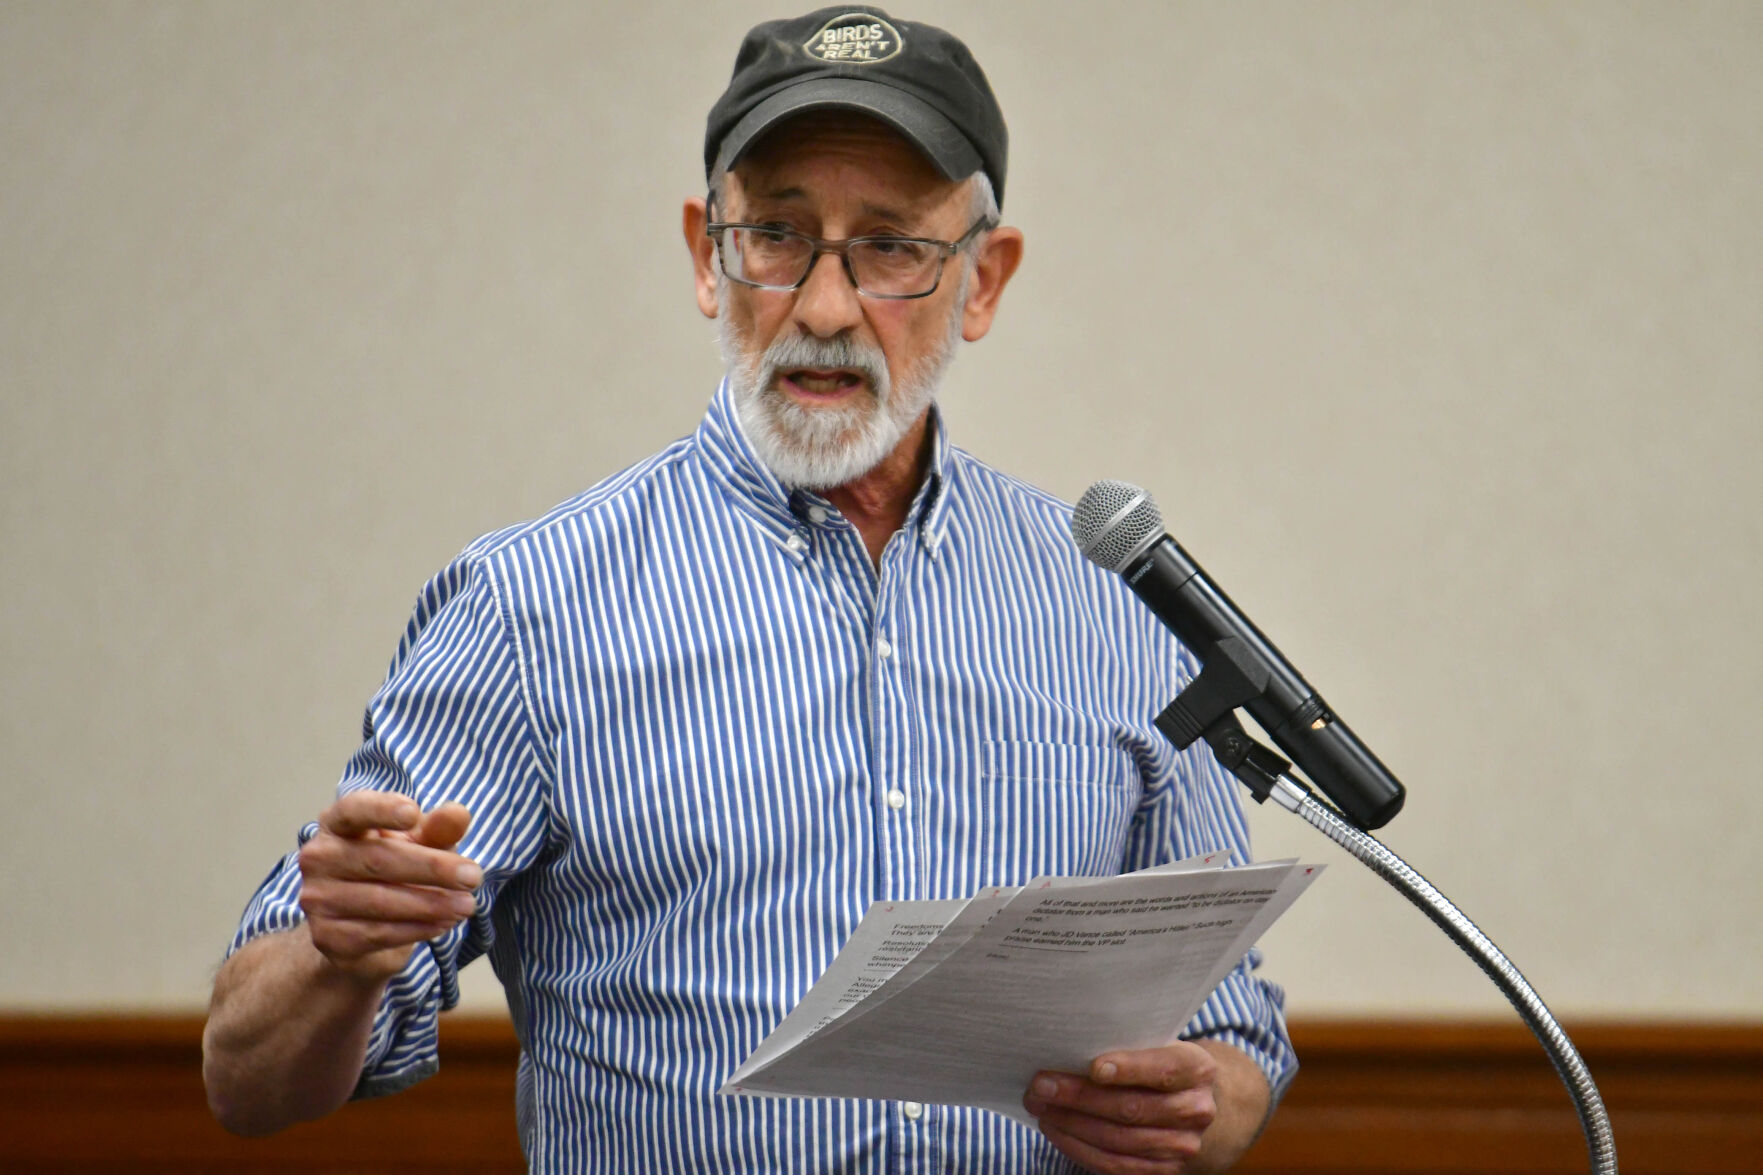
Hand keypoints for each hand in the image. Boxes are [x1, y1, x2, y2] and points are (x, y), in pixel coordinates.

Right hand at [296, 791, 479, 981]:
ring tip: (467, 905)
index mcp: (338, 823)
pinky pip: (377, 933)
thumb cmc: (394, 868)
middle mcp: (318, 857)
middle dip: (432, 868)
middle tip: (473, 876)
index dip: (381, 810)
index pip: (354, 810)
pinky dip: (416, 929)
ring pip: (380, 900)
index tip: (414, 812)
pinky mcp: (327, 937)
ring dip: (431, 904)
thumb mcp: (420, 843)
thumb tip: (459, 813)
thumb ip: (438, 829)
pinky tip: (444, 924)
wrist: (361, 926)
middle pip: (378, 859)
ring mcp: (317, 899)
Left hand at [1023, 1041, 1220, 1173]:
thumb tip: (1067, 1044)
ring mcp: (1182, 1146)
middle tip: (1040, 1085)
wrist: (1191, 1102)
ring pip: (1118, 1140)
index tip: (1093, 1066)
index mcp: (1198, 1069)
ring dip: (1071, 1124)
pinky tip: (1055, 1130)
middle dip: (1079, 1097)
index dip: (1130, 1069)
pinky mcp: (1163, 1171)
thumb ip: (1127, 1044)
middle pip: (1132, 1108)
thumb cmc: (1158, 1064)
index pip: (1164, 1069)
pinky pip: (1114, 1165)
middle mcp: (1196, 1110)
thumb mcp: (1156, 1044)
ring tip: (1040, 1106)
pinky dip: (1078, 1148)